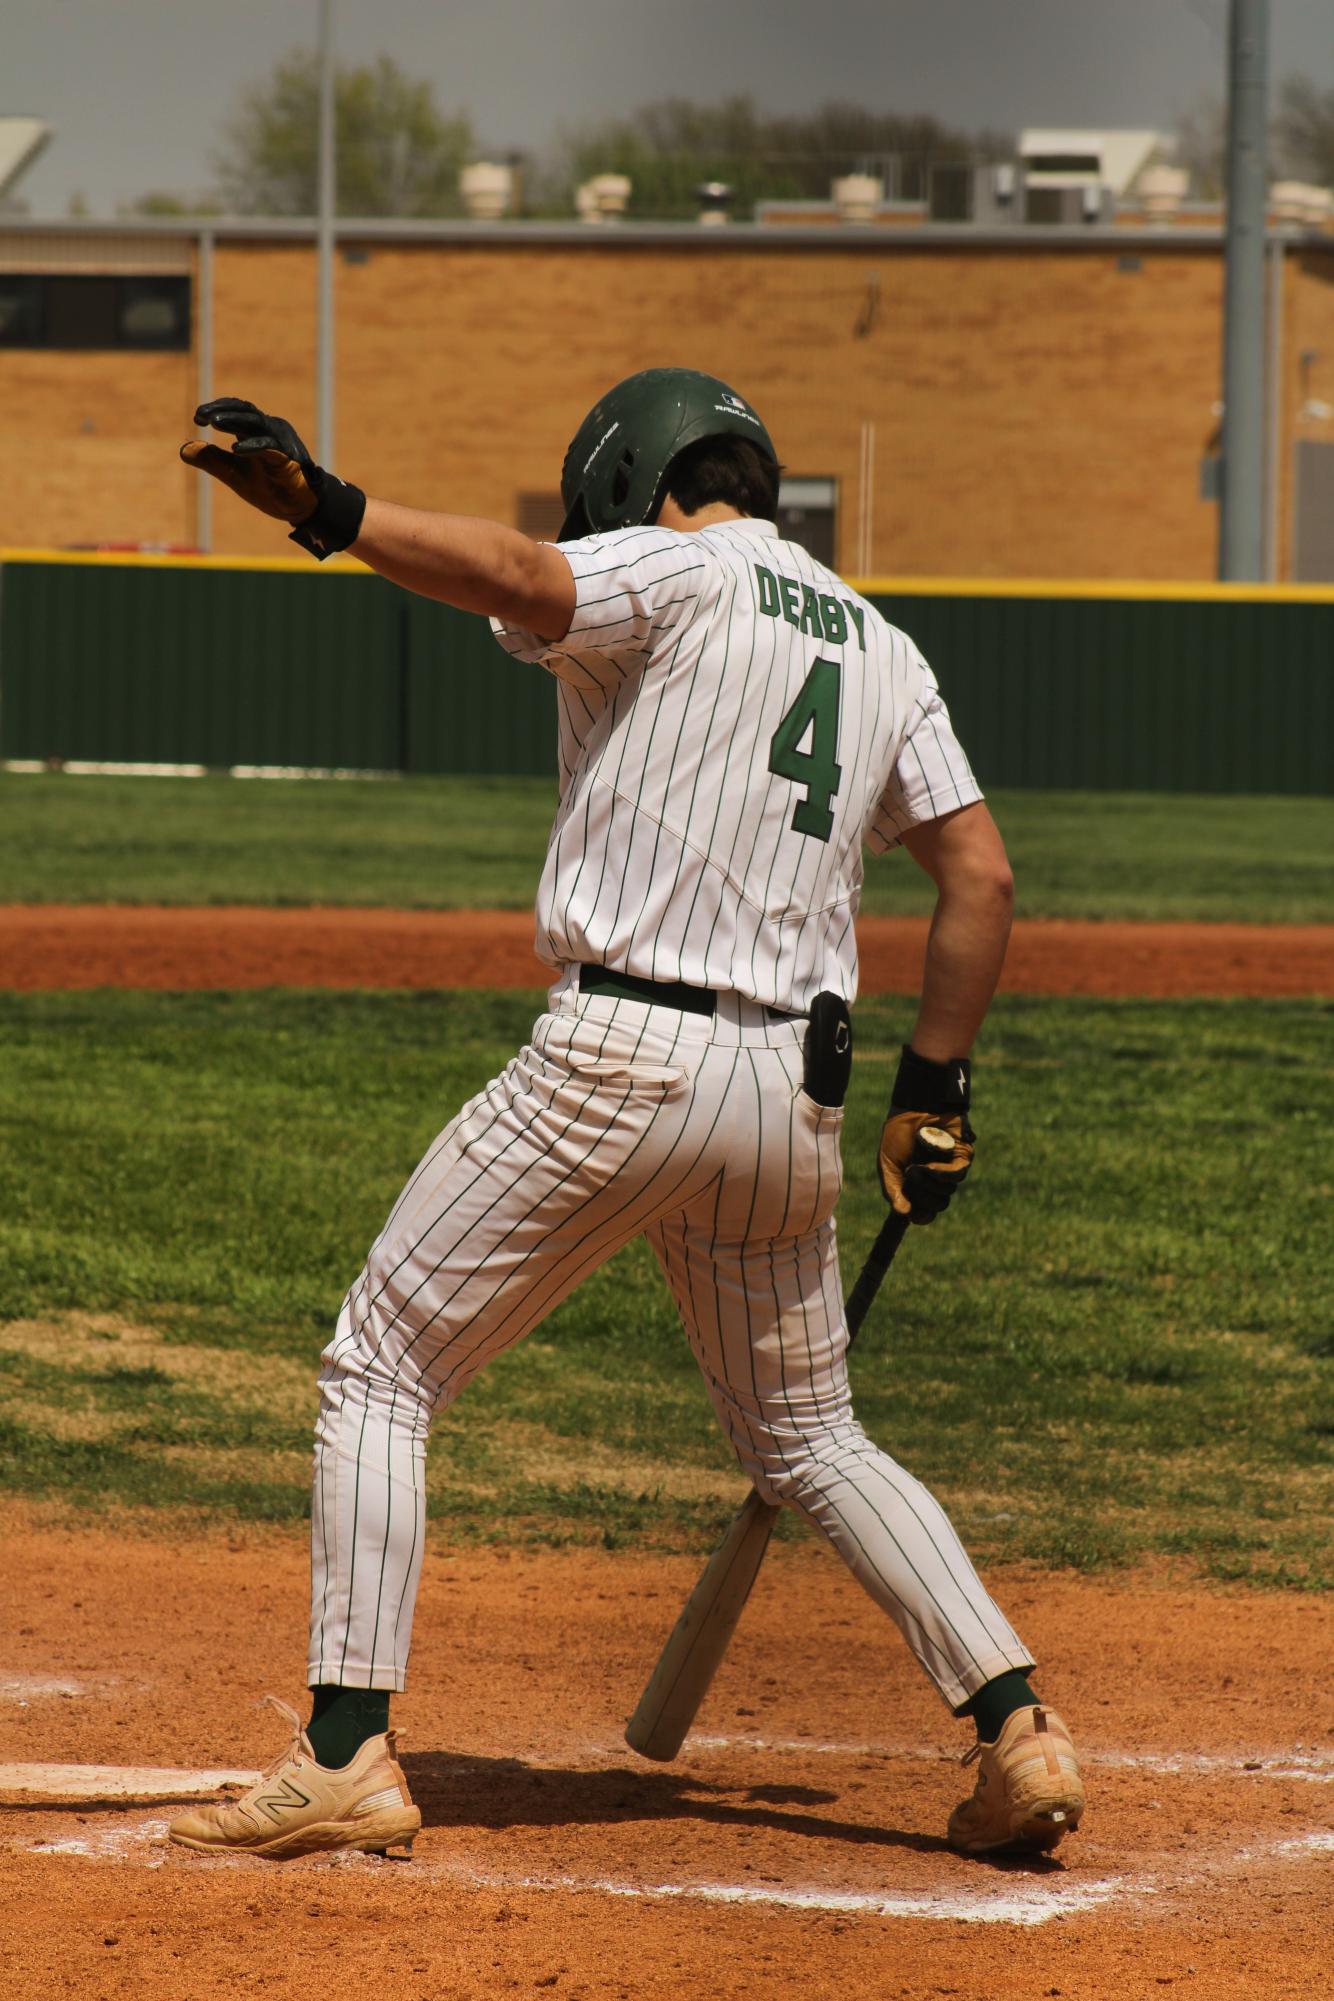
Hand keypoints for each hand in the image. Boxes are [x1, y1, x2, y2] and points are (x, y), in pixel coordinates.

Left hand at [181, 397, 365, 558]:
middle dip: (221, 410)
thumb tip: (184, 450)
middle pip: (244, 410)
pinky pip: (270, 447)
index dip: (217, 409)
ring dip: (234, 420)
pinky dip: (252, 446)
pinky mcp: (288, 458)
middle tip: (200, 416)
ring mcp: (280, 442)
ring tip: (213, 422)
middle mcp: (269, 430)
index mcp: (256, 431)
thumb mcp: (232, 473)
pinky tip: (235, 450)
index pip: (236, 410)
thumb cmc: (268, 487)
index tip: (197, 419)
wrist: (295, 508)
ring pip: (256, 422)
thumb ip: (212, 460)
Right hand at [878, 1108, 973, 1222]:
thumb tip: (905, 1214)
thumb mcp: (888, 1166)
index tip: (912, 1213)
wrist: (911, 1107)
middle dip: (921, 1196)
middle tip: (909, 1177)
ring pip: (947, 1192)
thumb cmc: (898, 1134)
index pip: (927, 1213)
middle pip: (937, 1206)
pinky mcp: (962, 1156)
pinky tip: (929, 1167)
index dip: (921, 1216)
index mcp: (920, 1186)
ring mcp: (951, 1169)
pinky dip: (942, 1174)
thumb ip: (893, 1191)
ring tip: (915, 1165)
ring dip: (928, 1182)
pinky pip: (956, 1175)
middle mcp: (937, 1181)